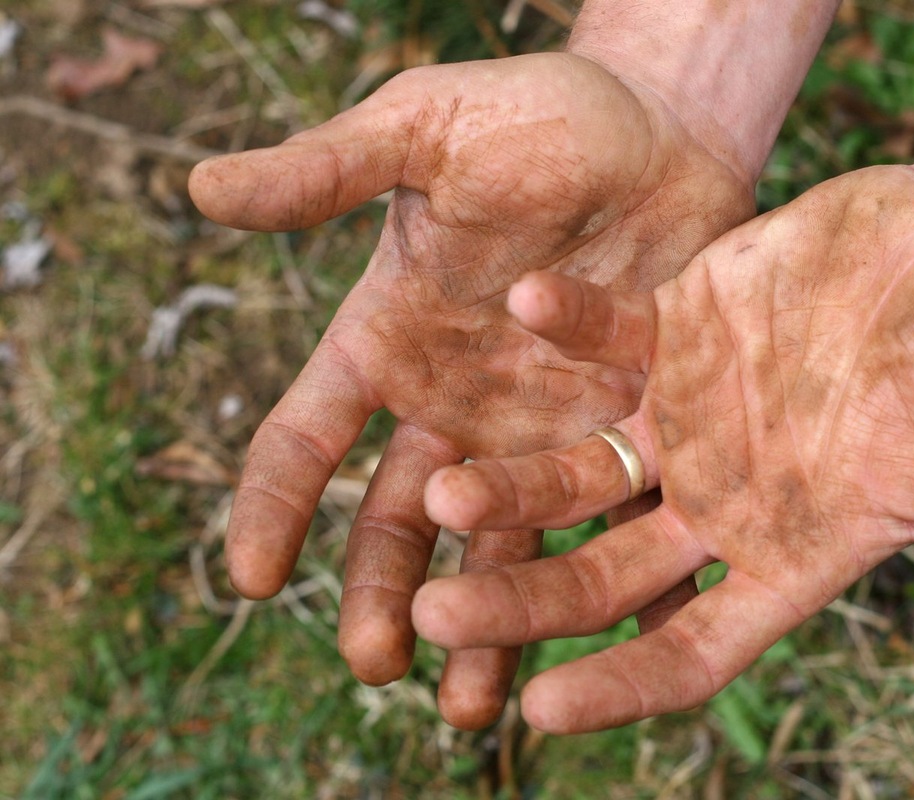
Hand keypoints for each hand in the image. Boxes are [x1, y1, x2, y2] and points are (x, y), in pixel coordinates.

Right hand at [187, 52, 754, 727]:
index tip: (253, 579)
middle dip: (384, 592)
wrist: (662, 129)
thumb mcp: (426, 132)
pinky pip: (610, 521)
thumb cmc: (536, 116)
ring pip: (500, 543)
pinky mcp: (623, 432)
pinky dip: (611, 585)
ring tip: (476, 702)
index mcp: (390, 341)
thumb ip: (330, 171)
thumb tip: (200, 188)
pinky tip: (610, 649)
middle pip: (401, 517)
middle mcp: (455, 403)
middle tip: (382, 664)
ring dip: (487, 620)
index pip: (308, 436)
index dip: (274, 505)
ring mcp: (539, 428)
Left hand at [416, 165, 913, 732]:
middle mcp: (719, 499)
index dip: (619, 684)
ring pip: (578, 472)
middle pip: (601, 575)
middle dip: (523, 602)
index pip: (690, 648)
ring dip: (513, 485)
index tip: (542, 708)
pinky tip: (524, 302)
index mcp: (789, 554)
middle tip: (440, 616)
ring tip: (442, 494)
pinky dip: (569, 325)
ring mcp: (685, 418)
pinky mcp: (671, 333)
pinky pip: (604, 338)